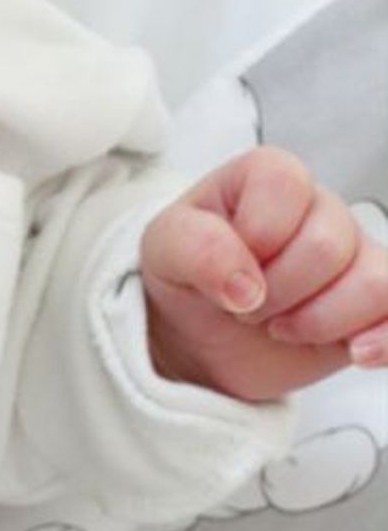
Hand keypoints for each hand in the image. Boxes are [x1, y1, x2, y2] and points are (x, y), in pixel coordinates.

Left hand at [139, 147, 387, 401]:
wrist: (197, 334)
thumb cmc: (185, 274)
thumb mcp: (164, 249)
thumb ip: (197, 249)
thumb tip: (245, 286)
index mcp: (268, 178)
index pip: (286, 184)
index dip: (256, 234)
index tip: (228, 265)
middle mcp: (320, 209)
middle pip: (328, 244)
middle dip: (278, 290)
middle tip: (246, 306)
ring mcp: (354, 259)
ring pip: (375, 283)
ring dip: (318, 320)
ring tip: (280, 326)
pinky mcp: (373, 308)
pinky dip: (383, 340)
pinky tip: (351, 353)